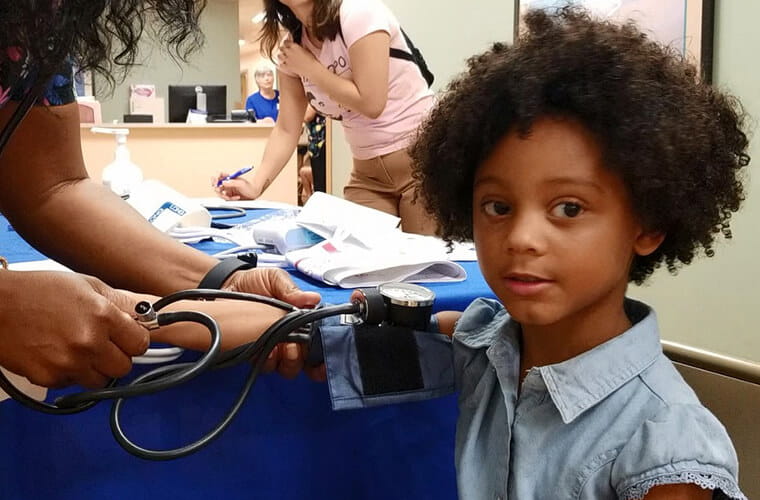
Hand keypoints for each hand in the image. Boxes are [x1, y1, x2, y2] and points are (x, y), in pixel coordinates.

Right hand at [0, 271, 149, 388]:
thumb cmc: (37, 291)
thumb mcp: (86, 285)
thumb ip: (120, 303)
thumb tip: (148, 313)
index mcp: (103, 316)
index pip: (141, 343)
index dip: (134, 340)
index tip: (127, 337)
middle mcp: (89, 343)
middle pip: (124, 367)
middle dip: (116, 356)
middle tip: (101, 344)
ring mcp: (69, 364)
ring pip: (101, 380)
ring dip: (94, 368)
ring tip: (77, 348)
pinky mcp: (49, 379)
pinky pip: (73, 384)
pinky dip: (69, 373)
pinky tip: (57, 353)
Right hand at [212, 172, 263, 200]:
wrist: (255, 193)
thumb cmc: (250, 186)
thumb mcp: (241, 184)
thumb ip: (232, 183)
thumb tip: (223, 182)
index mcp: (229, 177)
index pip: (219, 175)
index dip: (215, 178)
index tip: (215, 182)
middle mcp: (227, 183)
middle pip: (216, 184)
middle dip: (217, 188)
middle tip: (219, 190)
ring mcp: (228, 190)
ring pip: (219, 193)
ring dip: (223, 195)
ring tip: (230, 197)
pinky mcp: (230, 196)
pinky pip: (225, 198)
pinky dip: (230, 199)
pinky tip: (237, 197)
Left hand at [223, 268, 323, 379]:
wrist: (226, 285)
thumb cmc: (255, 281)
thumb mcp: (275, 278)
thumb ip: (291, 289)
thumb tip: (313, 299)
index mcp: (301, 319)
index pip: (319, 339)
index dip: (323, 350)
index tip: (321, 351)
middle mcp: (291, 336)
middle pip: (307, 360)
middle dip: (303, 358)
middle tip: (292, 346)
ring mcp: (275, 346)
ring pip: (289, 367)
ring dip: (287, 362)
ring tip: (276, 347)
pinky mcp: (257, 352)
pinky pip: (267, 366)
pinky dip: (267, 361)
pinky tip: (261, 348)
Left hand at [278, 39, 318, 77]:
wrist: (312, 69)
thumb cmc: (312, 59)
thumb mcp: (306, 50)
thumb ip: (298, 47)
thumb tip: (296, 47)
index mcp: (294, 46)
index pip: (286, 42)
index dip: (286, 43)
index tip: (286, 45)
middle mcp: (289, 52)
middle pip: (281, 48)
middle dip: (283, 49)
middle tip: (285, 51)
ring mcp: (288, 59)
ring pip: (279, 55)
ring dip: (281, 56)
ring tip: (284, 58)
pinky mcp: (287, 67)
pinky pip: (280, 64)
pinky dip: (282, 64)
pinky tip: (284, 64)